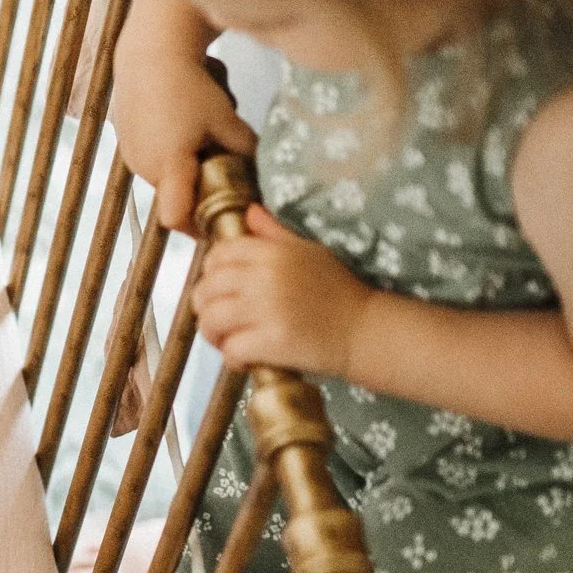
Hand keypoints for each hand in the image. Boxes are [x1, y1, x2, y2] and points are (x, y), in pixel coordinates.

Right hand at [109, 0, 257, 229]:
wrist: (150, 51)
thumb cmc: (191, 84)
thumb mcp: (226, 118)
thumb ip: (244, 150)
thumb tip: (263, 173)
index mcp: (170, 165)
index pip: (178, 219)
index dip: (200, 227)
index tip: (222, 218)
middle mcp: (145, 167)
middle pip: (176, 197)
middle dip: (200, 190)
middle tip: (223, 166)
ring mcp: (132, 155)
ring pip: (166, 177)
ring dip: (186, 169)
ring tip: (201, 134)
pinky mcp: (126, 141)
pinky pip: (154, 159)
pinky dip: (171, 153)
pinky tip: (182, 123)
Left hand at [193, 205, 373, 374]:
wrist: (366, 330)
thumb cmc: (339, 292)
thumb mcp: (310, 252)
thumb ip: (275, 233)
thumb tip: (250, 213)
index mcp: (272, 253)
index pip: (218, 255)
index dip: (211, 275)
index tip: (221, 290)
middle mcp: (265, 277)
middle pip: (206, 289)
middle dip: (206, 307)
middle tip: (221, 320)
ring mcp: (267, 309)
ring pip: (211, 320)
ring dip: (214, 335)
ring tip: (230, 340)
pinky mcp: (272, 341)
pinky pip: (231, 350)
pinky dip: (233, 359)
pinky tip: (246, 359)